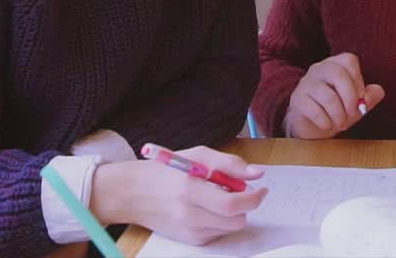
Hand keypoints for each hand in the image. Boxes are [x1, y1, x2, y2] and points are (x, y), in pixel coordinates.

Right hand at [91, 146, 267, 244]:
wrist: (133, 193)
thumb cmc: (166, 170)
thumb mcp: (197, 155)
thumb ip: (229, 163)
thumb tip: (257, 173)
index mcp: (189, 188)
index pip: (232, 204)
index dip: (253, 198)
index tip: (262, 189)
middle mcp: (188, 214)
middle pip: (236, 220)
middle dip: (245, 206)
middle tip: (238, 191)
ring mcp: (189, 230)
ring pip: (230, 228)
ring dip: (232, 213)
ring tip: (215, 197)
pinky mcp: (190, 240)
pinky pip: (218, 233)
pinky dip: (220, 221)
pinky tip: (205, 208)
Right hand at [285, 53, 384, 139]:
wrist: (313, 127)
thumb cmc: (336, 111)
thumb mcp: (356, 105)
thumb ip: (369, 97)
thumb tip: (378, 91)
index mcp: (334, 65)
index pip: (348, 60)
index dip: (358, 79)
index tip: (361, 97)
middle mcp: (318, 69)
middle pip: (337, 73)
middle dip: (350, 98)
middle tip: (354, 114)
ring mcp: (305, 84)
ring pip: (328, 96)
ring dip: (339, 115)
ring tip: (341, 124)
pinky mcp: (297, 100)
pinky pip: (315, 110)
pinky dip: (326, 122)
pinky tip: (327, 125)